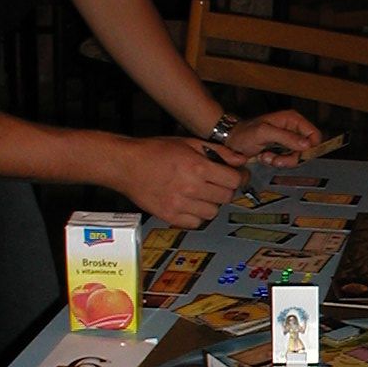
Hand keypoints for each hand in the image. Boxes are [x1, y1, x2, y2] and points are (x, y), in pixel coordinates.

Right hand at [114, 135, 245, 225]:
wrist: (126, 165)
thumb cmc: (156, 151)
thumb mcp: (189, 143)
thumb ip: (218, 152)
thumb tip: (241, 160)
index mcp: (197, 167)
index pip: (233, 181)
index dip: (239, 178)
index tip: (237, 176)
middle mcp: (190, 188)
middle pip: (226, 197)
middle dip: (226, 189)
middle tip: (217, 183)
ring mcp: (180, 205)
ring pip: (212, 212)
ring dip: (211, 204)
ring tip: (201, 193)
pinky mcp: (170, 216)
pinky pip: (196, 223)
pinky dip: (196, 216)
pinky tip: (190, 204)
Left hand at [227, 110, 318, 163]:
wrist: (232, 142)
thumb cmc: (245, 133)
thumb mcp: (264, 133)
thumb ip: (286, 137)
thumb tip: (306, 144)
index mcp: (292, 119)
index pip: (314, 134)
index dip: (309, 147)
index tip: (296, 154)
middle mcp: (293, 129)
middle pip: (307, 149)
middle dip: (291, 157)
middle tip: (276, 157)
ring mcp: (288, 140)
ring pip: (297, 157)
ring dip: (281, 161)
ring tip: (267, 156)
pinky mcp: (282, 150)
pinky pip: (287, 161)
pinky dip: (276, 162)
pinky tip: (265, 157)